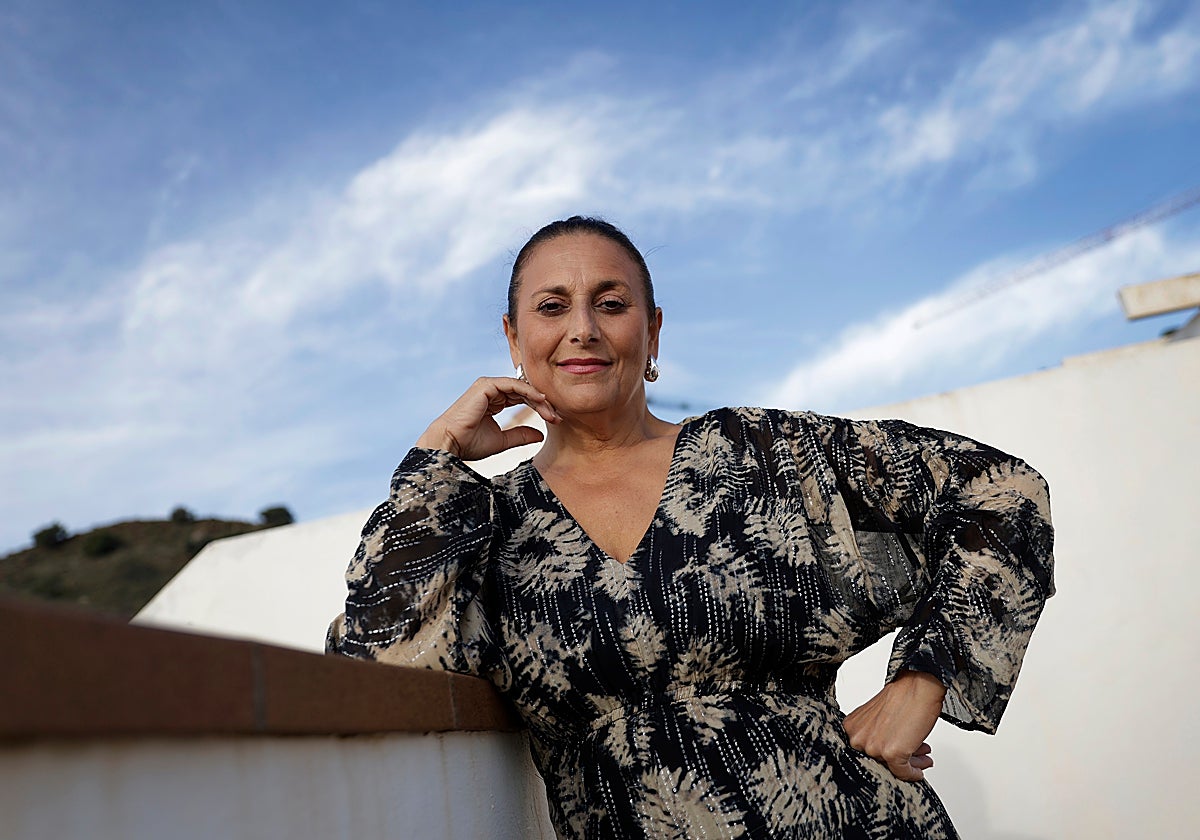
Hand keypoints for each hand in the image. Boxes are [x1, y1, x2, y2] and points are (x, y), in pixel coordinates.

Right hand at [416, 377, 559, 460]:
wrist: (450, 444)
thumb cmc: (469, 444)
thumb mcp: (503, 441)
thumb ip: (521, 436)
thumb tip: (541, 435)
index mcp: (493, 401)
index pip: (522, 399)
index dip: (539, 408)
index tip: (555, 421)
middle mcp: (491, 391)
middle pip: (524, 392)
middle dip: (543, 404)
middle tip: (558, 417)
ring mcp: (488, 386)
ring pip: (521, 388)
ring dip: (538, 400)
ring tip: (552, 412)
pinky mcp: (485, 385)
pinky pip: (513, 384)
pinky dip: (528, 391)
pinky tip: (541, 401)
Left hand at [843, 670, 946, 781]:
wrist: (919, 687)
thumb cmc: (903, 697)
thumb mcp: (879, 718)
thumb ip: (876, 735)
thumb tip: (887, 754)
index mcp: (852, 727)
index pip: (866, 751)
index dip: (884, 755)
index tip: (896, 755)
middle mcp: (858, 738)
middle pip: (878, 760)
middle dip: (899, 758)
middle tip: (915, 757)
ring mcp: (873, 747)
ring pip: (891, 767)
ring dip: (910, 764)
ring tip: (922, 758)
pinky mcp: (891, 753)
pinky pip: (902, 772)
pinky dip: (913, 773)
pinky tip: (919, 770)